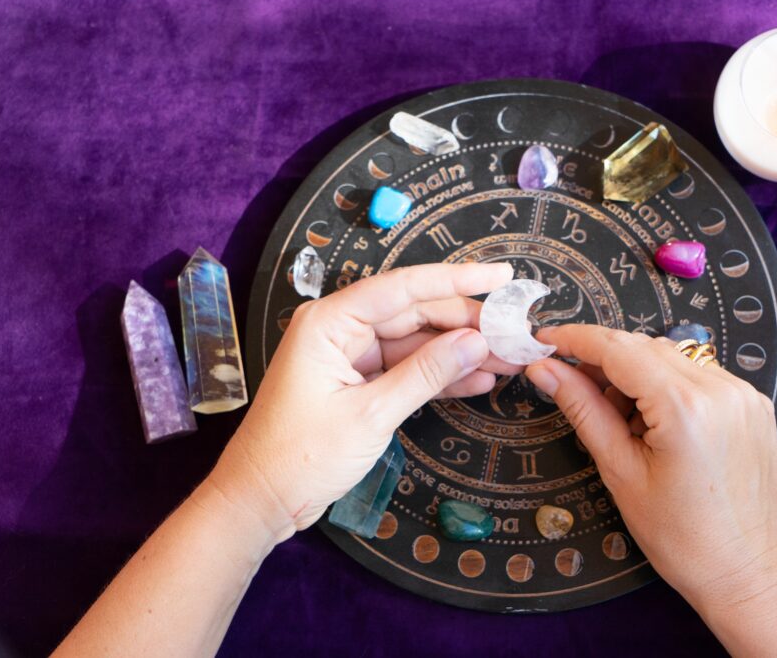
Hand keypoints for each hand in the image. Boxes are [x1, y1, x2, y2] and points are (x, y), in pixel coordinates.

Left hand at [208, 262, 516, 541]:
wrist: (260, 501)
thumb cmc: (299, 456)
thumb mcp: (370, 415)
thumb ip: (425, 374)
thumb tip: (476, 342)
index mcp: (330, 322)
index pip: (404, 287)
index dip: (458, 279)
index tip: (502, 276)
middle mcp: (340, 329)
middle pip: (415, 313)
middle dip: (467, 324)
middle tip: (516, 334)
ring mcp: (350, 356)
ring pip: (417, 343)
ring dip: (461, 352)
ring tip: (510, 359)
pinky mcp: (358, 383)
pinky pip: (407, 370)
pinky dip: (440, 376)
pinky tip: (480, 379)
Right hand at [524, 326, 776, 609]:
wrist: (746, 572)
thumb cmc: (680, 537)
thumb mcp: (620, 472)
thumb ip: (583, 409)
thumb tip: (543, 370)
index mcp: (686, 407)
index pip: (619, 349)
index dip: (576, 339)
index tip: (543, 340)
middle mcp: (720, 388)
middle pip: (645, 346)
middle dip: (602, 358)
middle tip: (567, 379)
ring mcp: (742, 393)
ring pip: (672, 357)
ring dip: (635, 372)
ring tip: (617, 417)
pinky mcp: (753, 403)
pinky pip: (698, 374)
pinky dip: (666, 384)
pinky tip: (651, 419)